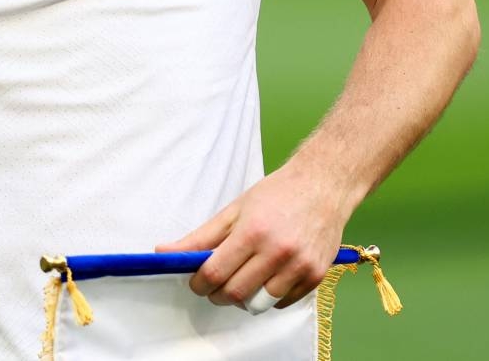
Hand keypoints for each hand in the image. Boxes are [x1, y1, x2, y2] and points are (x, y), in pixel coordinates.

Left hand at [156, 162, 356, 311]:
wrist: (324, 184)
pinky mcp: (316, 275)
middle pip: (235, 294)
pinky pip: (283, 303)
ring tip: (245, 278)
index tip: (197, 281)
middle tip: (217, 283)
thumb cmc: (277, 193)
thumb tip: (164, 253)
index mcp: (253, 231)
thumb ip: (200, 237)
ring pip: (259, 304)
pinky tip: (270, 275)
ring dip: (245, 298)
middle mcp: (277, 250)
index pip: (214, 274)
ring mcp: (299, 265)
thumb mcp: (235, 209)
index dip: (199, 283)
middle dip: (217, 294)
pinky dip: (270, 296)